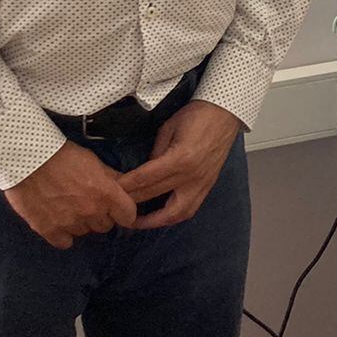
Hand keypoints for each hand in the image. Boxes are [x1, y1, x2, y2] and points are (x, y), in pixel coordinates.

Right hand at [3, 142, 139, 248]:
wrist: (28, 159)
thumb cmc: (63, 155)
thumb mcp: (93, 161)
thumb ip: (111, 177)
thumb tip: (127, 185)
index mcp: (106, 194)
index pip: (128, 216)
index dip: (123, 212)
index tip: (117, 209)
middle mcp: (91, 212)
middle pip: (105, 226)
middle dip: (100, 215)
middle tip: (86, 202)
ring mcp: (70, 223)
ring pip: (84, 232)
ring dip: (80, 223)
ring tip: (68, 207)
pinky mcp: (49, 230)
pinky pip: (65, 242)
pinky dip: (62, 234)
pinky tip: (57, 220)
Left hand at [116, 101, 243, 228]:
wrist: (225, 113)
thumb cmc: (197, 115)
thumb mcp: (169, 128)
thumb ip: (156, 152)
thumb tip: (146, 171)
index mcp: (181, 159)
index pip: (147, 178)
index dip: (127, 185)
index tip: (111, 191)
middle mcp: (192, 176)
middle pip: (156, 196)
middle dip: (133, 203)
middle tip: (116, 207)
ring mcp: (202, 183)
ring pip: (177, 213)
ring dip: (156, 221)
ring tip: (138, 222)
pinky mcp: (208, 185)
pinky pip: (190, 209)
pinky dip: (173, 216)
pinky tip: (161, 217)